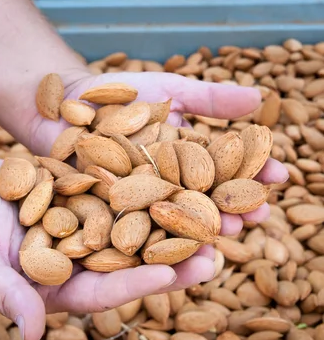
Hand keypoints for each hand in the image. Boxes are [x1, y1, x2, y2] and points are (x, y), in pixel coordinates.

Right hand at [0, 72, 287, 339]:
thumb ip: (6, 295)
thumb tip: (31, 333)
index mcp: (65, 284)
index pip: (107, 289)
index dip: (137, 282)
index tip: (169, 274)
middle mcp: (88, 255)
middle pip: (135, 257)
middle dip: (175, 254)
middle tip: (218, 249)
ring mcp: (93, 220)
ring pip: (139, 220)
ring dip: (175, 214)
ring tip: (215, 209)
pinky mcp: (93, 188)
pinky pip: (125, 183)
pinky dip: (151, 177)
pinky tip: (180, 165)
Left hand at [29, 72, 288, 236]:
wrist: (60, 103)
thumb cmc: (115, 93)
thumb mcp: (166, 90)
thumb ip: (208, 98)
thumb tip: (260, 96)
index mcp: (184, 159)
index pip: (225, 169)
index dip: (251, 172)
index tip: (279, 174)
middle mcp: (165, 186)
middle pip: (204, 200)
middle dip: (232, 208)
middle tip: (259, 213)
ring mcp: (137, 203)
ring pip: (173, 221)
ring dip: (200, 230)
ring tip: (225, 235)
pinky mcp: (106, 216)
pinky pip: (130, 230)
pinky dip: (149, 239)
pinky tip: (170, 250)